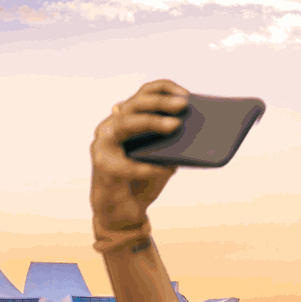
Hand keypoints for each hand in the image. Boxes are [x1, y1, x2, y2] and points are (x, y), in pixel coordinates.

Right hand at [90, 80, 187, 232]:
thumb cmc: (145, 179)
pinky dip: (151, 167)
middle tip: (184, 104)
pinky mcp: (103, 166)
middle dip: (160, 102)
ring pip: (125, 124)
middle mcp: (111, 127)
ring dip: (151, 122)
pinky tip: (169, 170)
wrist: (124, 212)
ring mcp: (103, 145)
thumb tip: (197, 126)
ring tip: (175, 125)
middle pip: (134, 105)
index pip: (142, 95)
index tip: (187, 94)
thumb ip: (171, 140)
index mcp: (127, 120)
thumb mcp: (163, 156)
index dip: (163, 89)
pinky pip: (129, 164)